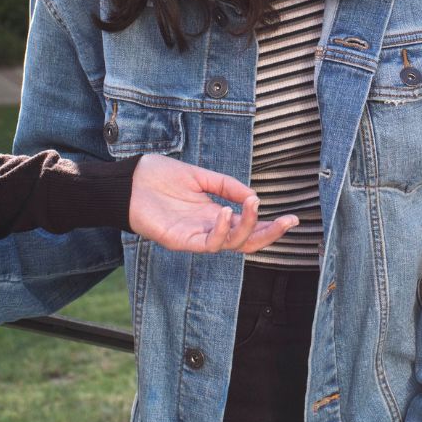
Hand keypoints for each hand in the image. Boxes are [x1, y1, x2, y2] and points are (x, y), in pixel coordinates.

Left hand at [128, 153, 297, 254]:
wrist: (129, 180)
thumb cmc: (158, 177)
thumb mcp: (200, 176)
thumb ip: (226, 185)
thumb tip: (253, 196)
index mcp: (214, 214)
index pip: (247, 227)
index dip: (269, 225)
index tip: (292, 218)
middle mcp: (207, 228)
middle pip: (245, 242)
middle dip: (268, 234)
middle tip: (287, 222)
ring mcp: (194, 236)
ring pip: (230, 245)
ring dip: (246, 228)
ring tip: (251, 205)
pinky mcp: (179, 240)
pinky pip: (206, 244)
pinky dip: (220, 232)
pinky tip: (225, 213)